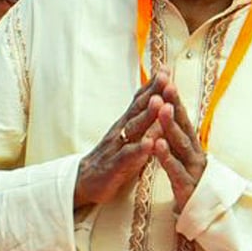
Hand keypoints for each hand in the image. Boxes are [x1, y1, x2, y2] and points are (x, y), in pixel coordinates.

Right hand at [73, 72, 170, 207]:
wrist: (86, 182)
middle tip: (165, 77)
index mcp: (127, 124)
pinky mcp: (114, 166)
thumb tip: (161, 103)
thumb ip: (143, 122)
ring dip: (147, 115)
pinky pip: (128, 156)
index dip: (153, 85)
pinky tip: (150, 144)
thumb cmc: (113, 158)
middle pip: (138, 108)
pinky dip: (139, 149)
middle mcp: (121, 131)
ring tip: (159, 102)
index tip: (166, 68)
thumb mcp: (129, 137)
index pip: (140, 100)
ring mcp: (117, 147)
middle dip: (152, 92)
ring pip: (133, 129)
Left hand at [152, 83, 205, 212]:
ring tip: (161, 108)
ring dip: (170, 125)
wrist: (206, 219)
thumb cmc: (192, 184)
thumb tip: (173, 113)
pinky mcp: (188, 188)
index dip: (175, 99)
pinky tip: (158, 144)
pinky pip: (176, 171)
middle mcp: (195, 155)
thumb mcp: (185, 159)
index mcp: (191, 147)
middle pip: (183, 127)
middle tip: (166, 85)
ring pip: (181, 145)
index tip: (167, 78)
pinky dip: (167, 157)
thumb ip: (179, 138)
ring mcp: (193, 170)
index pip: (183, 119)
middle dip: (174, 105)